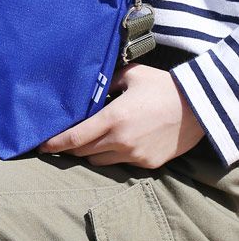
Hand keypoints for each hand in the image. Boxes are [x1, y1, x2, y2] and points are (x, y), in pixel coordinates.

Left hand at [39, 63, 204, 168]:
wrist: (200, 107)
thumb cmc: (162, 86)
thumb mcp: (129, 76)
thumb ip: (103, 83)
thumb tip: (86, 89)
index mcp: (113, 119)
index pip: (74, 138)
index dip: (54, 144)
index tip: (41, 146)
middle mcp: (121, 141)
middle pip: (82, 152)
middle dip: (69, 148)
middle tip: (60, 141)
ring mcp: (135, 155)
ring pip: (99, 161)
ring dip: (89, 152)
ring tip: (87, 140)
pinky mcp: (147, 164)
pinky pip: (120, 164)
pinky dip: (111, 155)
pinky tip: (113, 142)